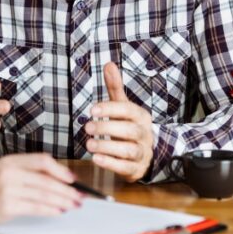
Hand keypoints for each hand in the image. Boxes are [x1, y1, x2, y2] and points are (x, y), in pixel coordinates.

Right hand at [0, 154, 81, 233]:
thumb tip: (58, 179)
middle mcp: (9, 172)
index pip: (42, 160)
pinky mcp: (7, 205)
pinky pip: (35, 207)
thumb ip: (26, 172)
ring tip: (73, 204)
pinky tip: (59, 211)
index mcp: (10, 161)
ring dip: (63, 200)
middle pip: (46, 179)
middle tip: (80, 195)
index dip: (61, 170)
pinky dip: (50, 209)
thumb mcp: (4, 173)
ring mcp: (7, 188)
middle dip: (67, 189)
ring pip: (44, 193)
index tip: (73, 179)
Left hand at [84, 62, 153, 181]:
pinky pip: (126, 168)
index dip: (111, 109)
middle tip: (87, 128)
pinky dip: (111, 164)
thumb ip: (115, 88)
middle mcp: (144, 134)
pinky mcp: (137, 169)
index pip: (128, 110)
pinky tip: (96, 159)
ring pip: (129, 150)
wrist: (145, 153)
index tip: (92, 110)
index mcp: (141, 116)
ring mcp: (143, 153)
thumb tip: (109, 64)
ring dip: (108, 147)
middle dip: (107, 128)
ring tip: (89, 145)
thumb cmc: (129, 126)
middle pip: (130, 130)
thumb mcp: (122, 107)